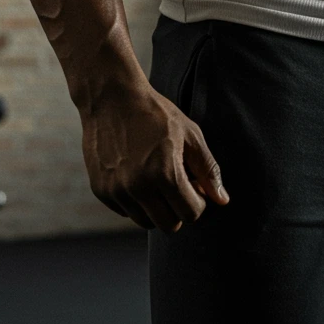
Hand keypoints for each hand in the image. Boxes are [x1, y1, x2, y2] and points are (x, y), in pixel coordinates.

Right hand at [80, 81, 229, 231]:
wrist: (111, 98)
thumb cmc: (154, 113)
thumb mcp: (189, 134)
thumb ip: (208, 169)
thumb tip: (222, 200)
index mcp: (164, 173)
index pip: (191, 214)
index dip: (198, 201)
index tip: (194, 185)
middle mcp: (138, 187)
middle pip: (169, 225)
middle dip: (179, 210)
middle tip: (177, 185)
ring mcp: (117, 191)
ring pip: (146, 222)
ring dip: (156, 208)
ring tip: (157, 179)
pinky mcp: (101, 191)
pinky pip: (126, 212)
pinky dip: (135, 202)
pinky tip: (137, 175)